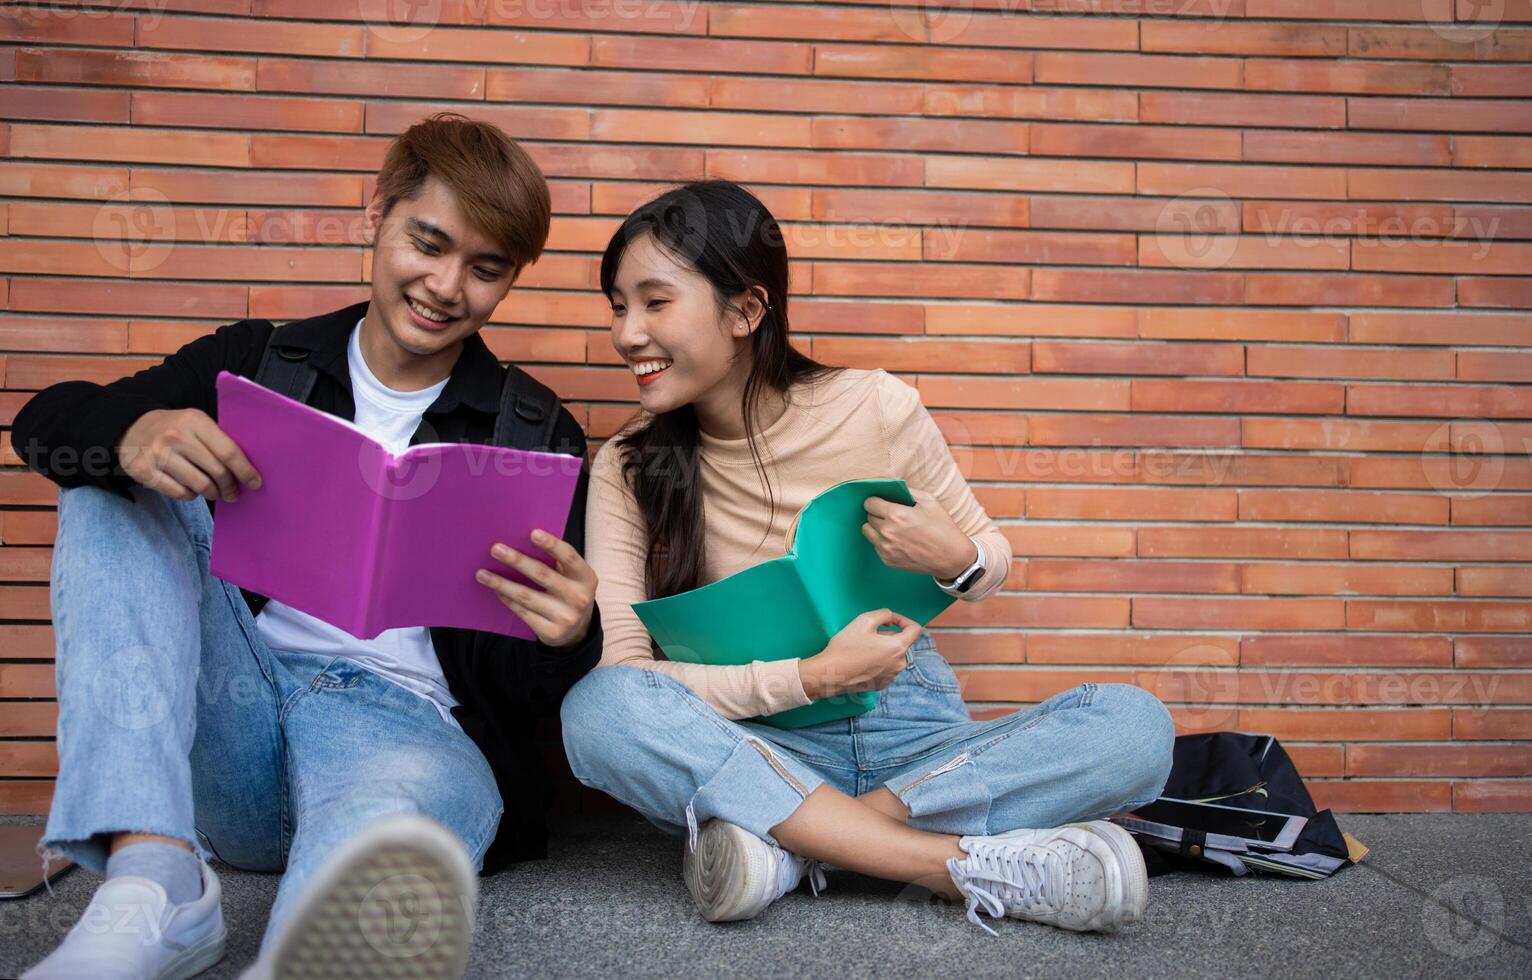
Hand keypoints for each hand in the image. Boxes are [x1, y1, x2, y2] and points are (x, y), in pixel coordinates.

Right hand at [118, 408, 261, 501]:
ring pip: (200, 485)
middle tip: (233, 493)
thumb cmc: (174, 429)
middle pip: (216, 471)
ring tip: (214, 492)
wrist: (131, 427)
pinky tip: (191, 489)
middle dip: (230, 486)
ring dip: (212, 493)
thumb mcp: (195, 424)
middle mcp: (175, 436)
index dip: (244, 471)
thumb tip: (246, 471)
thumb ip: (217, 441)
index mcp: (194, 421)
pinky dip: (191, 495)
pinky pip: (180, 493)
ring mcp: (158, 454)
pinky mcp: (144, 471)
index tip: (255, 483)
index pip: (228, 452)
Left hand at [476, 529, 597, 647]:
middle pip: (543, 575)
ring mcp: (565, 617)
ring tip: (482, 574)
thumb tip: (521, 541)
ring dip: (501, 583)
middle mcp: (578, 597)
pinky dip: (507, 599)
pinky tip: (495, 590)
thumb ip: (556, 562)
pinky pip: (523, 612)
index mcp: (586, 578)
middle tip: (495, 549)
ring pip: (527, 596)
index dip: (552, 545)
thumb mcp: (572, 577)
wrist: (578, 630)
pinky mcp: (551, 632)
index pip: (569, 557)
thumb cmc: (569, 592)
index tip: (532, 533)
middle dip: (517, 561)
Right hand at [799, 609, 921, 699]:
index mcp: (898, 647)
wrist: (831, 674)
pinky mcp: (882, 685)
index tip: (891, 620)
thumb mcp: (864, 620)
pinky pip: (886, 668)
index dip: (904, 620)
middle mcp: (900, 664)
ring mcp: (892, 676)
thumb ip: (884, 614)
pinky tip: (862, 661)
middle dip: (888, 635)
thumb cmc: (846, 647)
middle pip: (901, 643)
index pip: (915, 630)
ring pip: (893, 656)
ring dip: (883, 649)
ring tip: (863, 648)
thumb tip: (891, 620)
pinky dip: (878, 662)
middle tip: (868, 634)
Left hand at [862, 489, 973, 579]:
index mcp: (896, 515)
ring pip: (867, 532)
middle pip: (868, 517)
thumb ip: (908, 492)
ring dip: (876, 527)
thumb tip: (892, 488)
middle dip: (877, 513)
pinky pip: (876, 545)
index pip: (870, 503)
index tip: (881, 501)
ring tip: (891, 527)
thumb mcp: (929, 501)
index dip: (876, 500)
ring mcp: (886, 548)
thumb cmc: (942, 527)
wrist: (951, 557)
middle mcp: (887, 532)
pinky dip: (882, 541)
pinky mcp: (888, 560)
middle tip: (890, 514)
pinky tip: (898, 540)